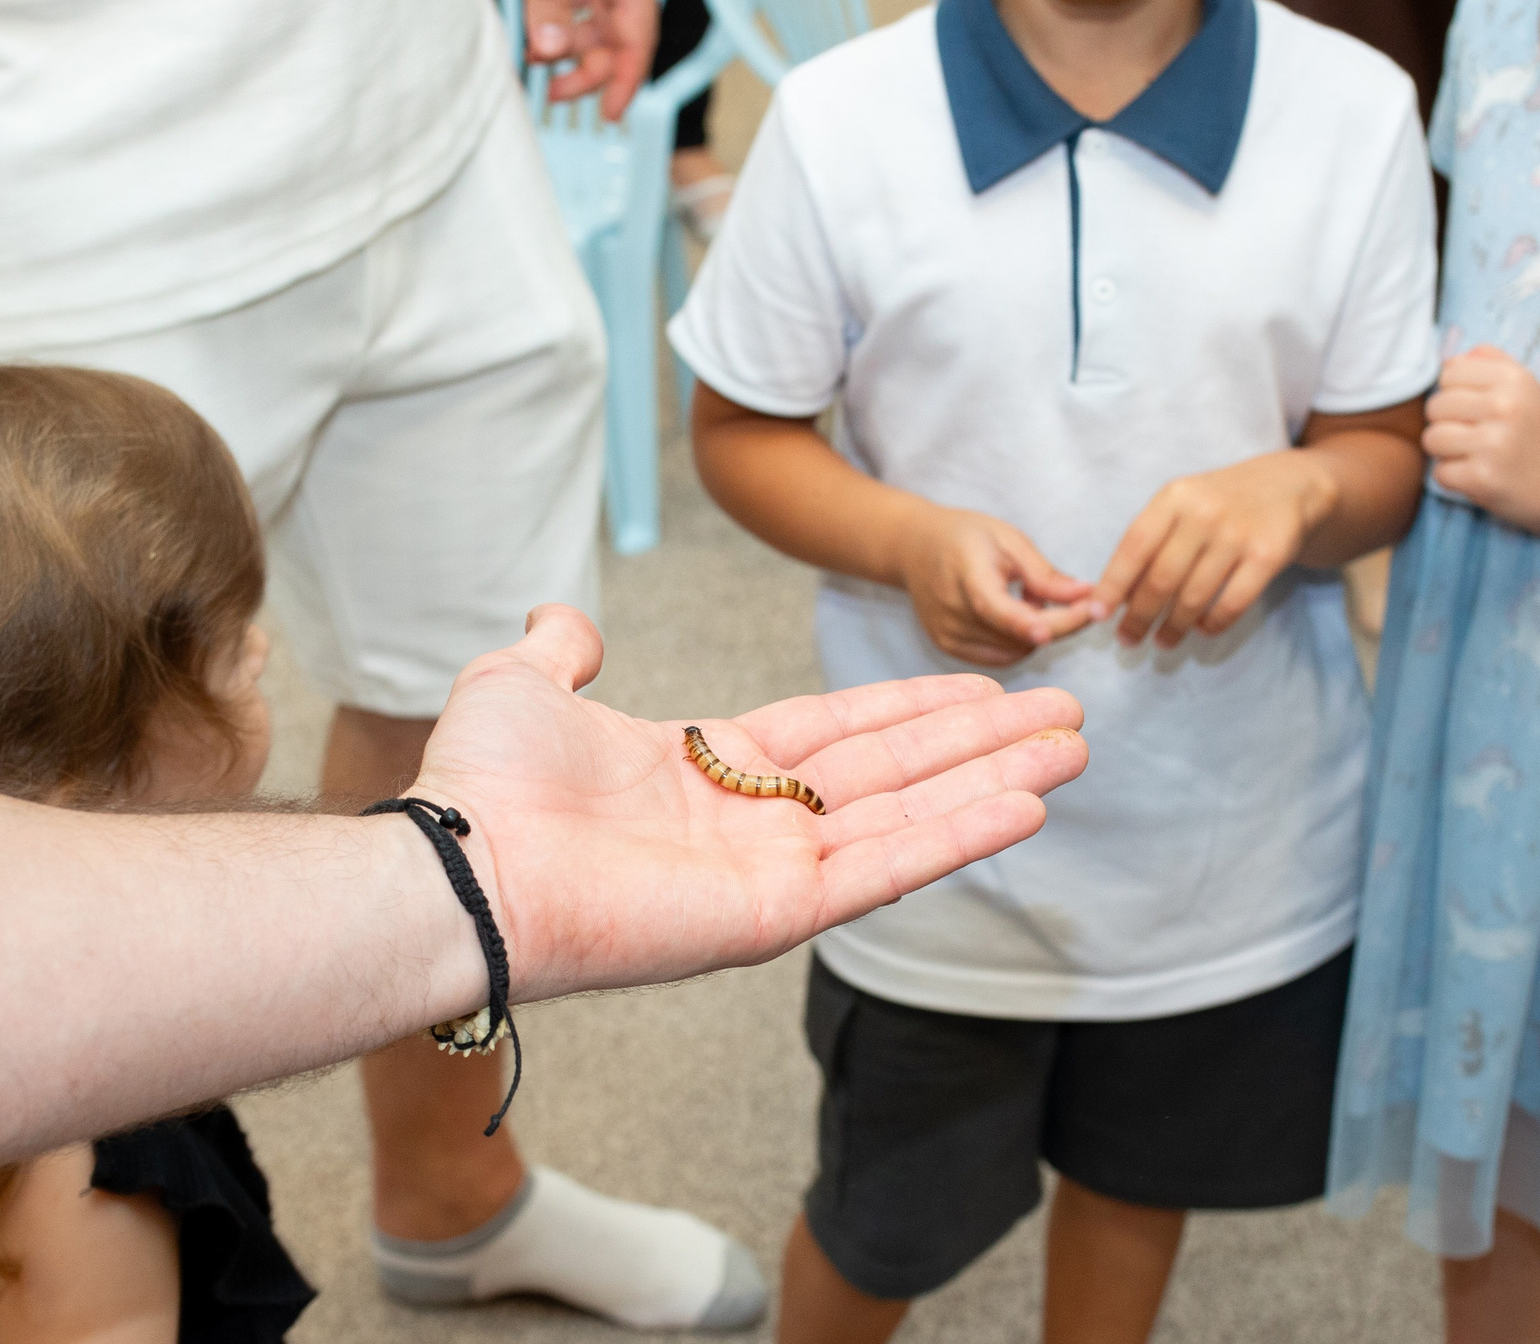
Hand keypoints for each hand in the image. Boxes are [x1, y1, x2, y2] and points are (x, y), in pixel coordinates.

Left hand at [412, 607, 1088, 1003]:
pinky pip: (885, 867)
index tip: (986, 684)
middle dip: (983, 740)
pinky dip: (958, 835)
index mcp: (710, 770)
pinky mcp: (778, 916)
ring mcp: (773, 873)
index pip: (840, 732)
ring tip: (1074, 747)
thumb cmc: (484, 786)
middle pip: (897, 770)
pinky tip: (1025, 805)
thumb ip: (558, 651)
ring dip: (995, 779)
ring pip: (910, 815)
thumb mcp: (521, 685)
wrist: (465, 866)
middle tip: (1068, 713)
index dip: (915, 705)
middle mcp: (755, 823)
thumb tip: (567, 623)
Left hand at [501, 0, 658, 120]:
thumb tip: (549, 52)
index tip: (610, 114)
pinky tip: (539, 21)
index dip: (626, 81)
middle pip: (618, 35)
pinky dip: (564, 14)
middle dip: (590, 68)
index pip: (636, 39)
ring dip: (572, 42)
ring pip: (598, 17)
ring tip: (538, 58)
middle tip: (553, 92)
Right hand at [894, 506, 1101, 667]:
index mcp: (964, 572)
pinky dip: (1018, 641)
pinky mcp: (948, 648)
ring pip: (1013, 651)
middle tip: (1069, 595)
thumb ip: (1044, 573)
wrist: (914, 549)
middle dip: (1057, 622)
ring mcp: (946, 634)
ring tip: (1026, 598)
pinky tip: (1012, 614)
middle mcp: (950, 609)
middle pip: (1013, 634)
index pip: (994, 606)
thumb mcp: (1009, 540)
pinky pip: (999, 657)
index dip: (1029, 621)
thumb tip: (1086, 596)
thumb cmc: (966, 537)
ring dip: (1035, 632)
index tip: (1069, 622)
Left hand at [1091, 453, 1336, 647]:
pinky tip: (1201, 630)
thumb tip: (1117, 595)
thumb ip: (1152, 540)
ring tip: (1162, 641)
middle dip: (1139, 616)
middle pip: (1161, 578)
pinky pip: (1232, 603)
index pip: (1134, 547)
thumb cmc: (1219, 503)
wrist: (1287, 486)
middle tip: (1127, 639)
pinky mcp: (1268, 555)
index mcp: (1174, 498)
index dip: (1113, 584)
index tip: (1098, 614)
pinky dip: (1212, 624)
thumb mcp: (1182, 504)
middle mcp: (1203, 513)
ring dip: (1173, 627)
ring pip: (1194, 596)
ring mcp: (1238, 534)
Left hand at [1423, 346, 1539, 532]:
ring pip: (1432, 438)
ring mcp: (1493, 444)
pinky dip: (1454, 478)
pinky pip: (1439, 472)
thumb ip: (1492, 363)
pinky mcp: (1483, 478)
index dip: (1455, 393)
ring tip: (1473, 454)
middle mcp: (1504, 407)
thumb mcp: (1528, 387)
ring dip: (1446, 451)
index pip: (1449, 375)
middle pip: (1436, 406)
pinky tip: (1479, 475)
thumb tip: (1448, 362)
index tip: (1476, 409)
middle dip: (1448, 423)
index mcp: (1514, 379)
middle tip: (1475, 436)